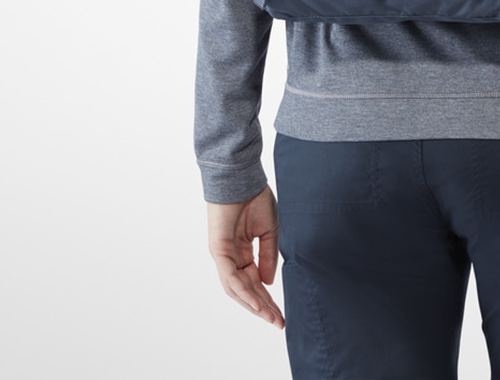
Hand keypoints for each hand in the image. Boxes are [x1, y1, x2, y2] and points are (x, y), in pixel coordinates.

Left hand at [207, 186, 284, 328]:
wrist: (242, 178)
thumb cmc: (255, 198)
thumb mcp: (270, 231)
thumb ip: (268, 256)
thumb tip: (268, 283)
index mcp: (243, 251)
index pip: (255, 281)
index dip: (268, 299)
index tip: (281, 314)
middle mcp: (232, 257)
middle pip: (246, 290)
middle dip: (262, 307)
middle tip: (278, 322)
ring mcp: (224, 255)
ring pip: (237, 288)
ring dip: (253, 304)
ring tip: (269, 316)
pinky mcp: (219, 250)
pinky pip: (230, 277)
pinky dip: (244, 291)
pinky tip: (257, 301)